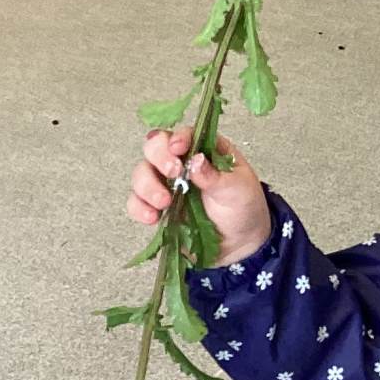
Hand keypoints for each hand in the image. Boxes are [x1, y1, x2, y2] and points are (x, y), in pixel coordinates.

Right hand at [128, 129, 271, 266]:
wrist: (239, 245)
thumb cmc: (243, 209)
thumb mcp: (238, 189)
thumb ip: (216, 175)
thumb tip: (195, 161)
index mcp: (205, 150)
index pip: (185, 134)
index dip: (177, 137)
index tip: (178, 149)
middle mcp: (182, 163)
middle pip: (155, 147)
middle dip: (158, 158)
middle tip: (173, 174)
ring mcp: (167, 184)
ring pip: (141, 173)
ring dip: (147, 185)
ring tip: (164, 202)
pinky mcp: (157, 208)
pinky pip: (136, 202)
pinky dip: (139, 207)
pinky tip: (152, 217)